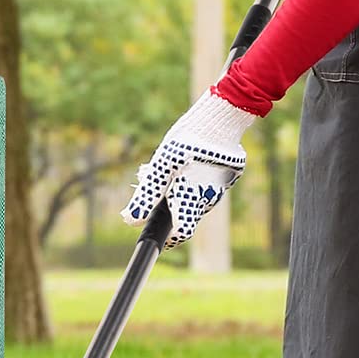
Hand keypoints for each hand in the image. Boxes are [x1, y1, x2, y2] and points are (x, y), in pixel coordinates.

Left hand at [122, 88, 257, 249]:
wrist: (220, 118)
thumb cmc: (187, 142)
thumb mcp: (160, 167)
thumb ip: (147, 195)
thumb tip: (131, 220)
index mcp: (190, 199)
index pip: (181, 232)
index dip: (169, 238)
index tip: (158, 235)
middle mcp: (208, 199)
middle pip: (188, 216)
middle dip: (172, 210)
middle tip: (157, 193)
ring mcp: (220, 188)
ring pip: (198, 200)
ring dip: (184, 193)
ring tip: (170, 169)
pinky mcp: (227, 176)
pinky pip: (209, 186)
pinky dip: (196, 181)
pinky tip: (187, 163)